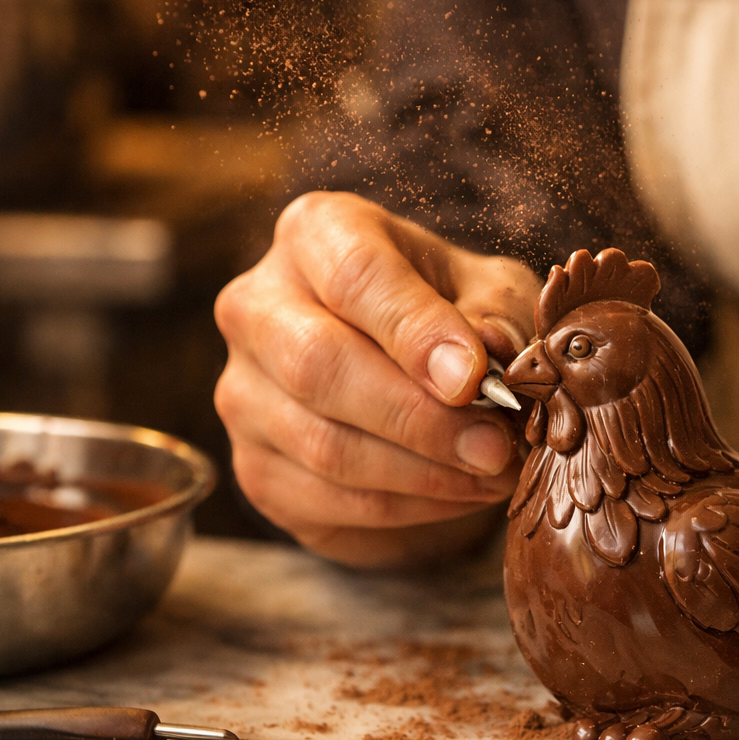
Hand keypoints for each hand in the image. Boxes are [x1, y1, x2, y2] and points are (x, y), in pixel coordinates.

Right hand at [214, 192, 541, 565]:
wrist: (407, 378)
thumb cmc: (451, 316)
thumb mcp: (492, 293)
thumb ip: (496, 313)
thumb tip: (490, 350)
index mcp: (316, 233)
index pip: (353, 274)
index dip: (415, 331)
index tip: (474, 379)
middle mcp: (257, 304)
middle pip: (319, 364)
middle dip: (420, 417)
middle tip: (496, 445)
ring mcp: (243, 391)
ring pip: (323, 444)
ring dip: (423, 472)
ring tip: (493, 472)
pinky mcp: (254, 466)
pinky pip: (327, 499)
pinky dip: (408, 506)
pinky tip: (459, 491)